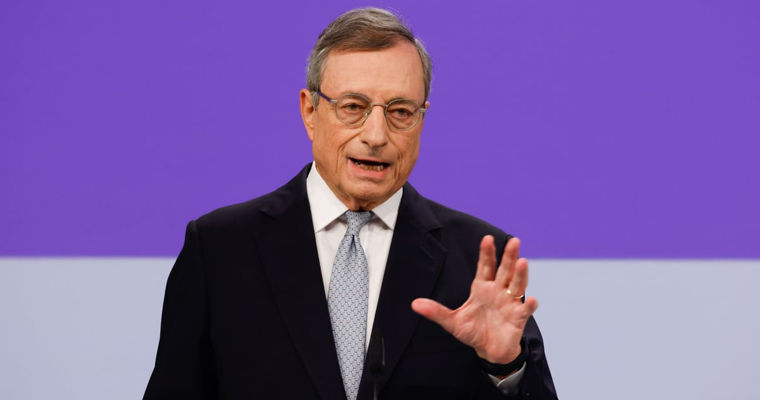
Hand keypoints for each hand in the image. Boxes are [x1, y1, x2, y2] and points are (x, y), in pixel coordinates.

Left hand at [411, 235, 537, 364]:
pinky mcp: (518, 318)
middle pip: (505, 270)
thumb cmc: (473, 332)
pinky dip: (530, 305)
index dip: (487, 253)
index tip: (486, 238)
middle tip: (514, 241)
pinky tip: (532, 299)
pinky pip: (525, 310)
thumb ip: (436, 311)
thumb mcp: (452, 321)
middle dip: (509, 256)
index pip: (486, 266)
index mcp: (483, 287)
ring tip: (522, 262)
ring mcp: (510, 303)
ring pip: (517, 285)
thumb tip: (414, 304)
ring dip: (520, 274)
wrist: (489, 351)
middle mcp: (498, 291)